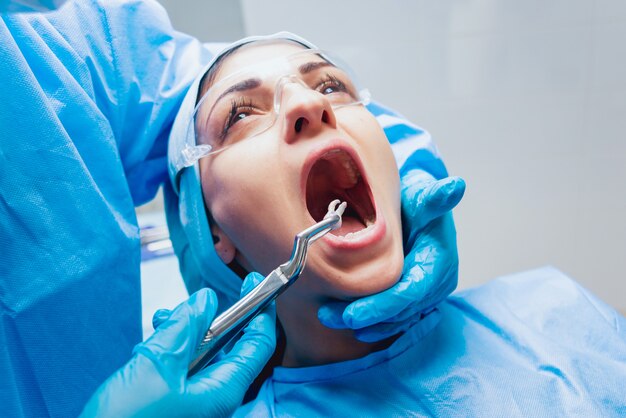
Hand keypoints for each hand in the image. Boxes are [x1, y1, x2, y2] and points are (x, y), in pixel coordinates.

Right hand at [81, 273, 274, 417]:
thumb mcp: (155, 365)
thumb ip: (184, 328)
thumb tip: (206, 300)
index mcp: (223, 392)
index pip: (258, 344)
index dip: (259, 310)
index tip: (253, 282)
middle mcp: (216, 401)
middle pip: (230, 348)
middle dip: (212, 319)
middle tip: (197, 299)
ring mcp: (197, 406)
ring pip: (204, 358)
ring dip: (185, 335)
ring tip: (160, 322)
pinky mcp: (178, 408)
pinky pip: (184, 373)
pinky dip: (172, 353)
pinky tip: (150, 345)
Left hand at [318, 169, 464, 341]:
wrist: (418, 207)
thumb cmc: (418, 200)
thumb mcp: (425, 196)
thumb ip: (435, 197)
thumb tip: (455, 186)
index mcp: (439, 263)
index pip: (411, 293)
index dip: (382, 306)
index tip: (352, 315)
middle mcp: (435, 284)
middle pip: (401, 312)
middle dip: (366, 318)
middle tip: (329, 317)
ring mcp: (424, 294)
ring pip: (396, 319)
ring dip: (364, 324)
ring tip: (329, 318)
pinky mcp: (411, 298)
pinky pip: (394, 319)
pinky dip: (372, 324)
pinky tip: (348, 324)